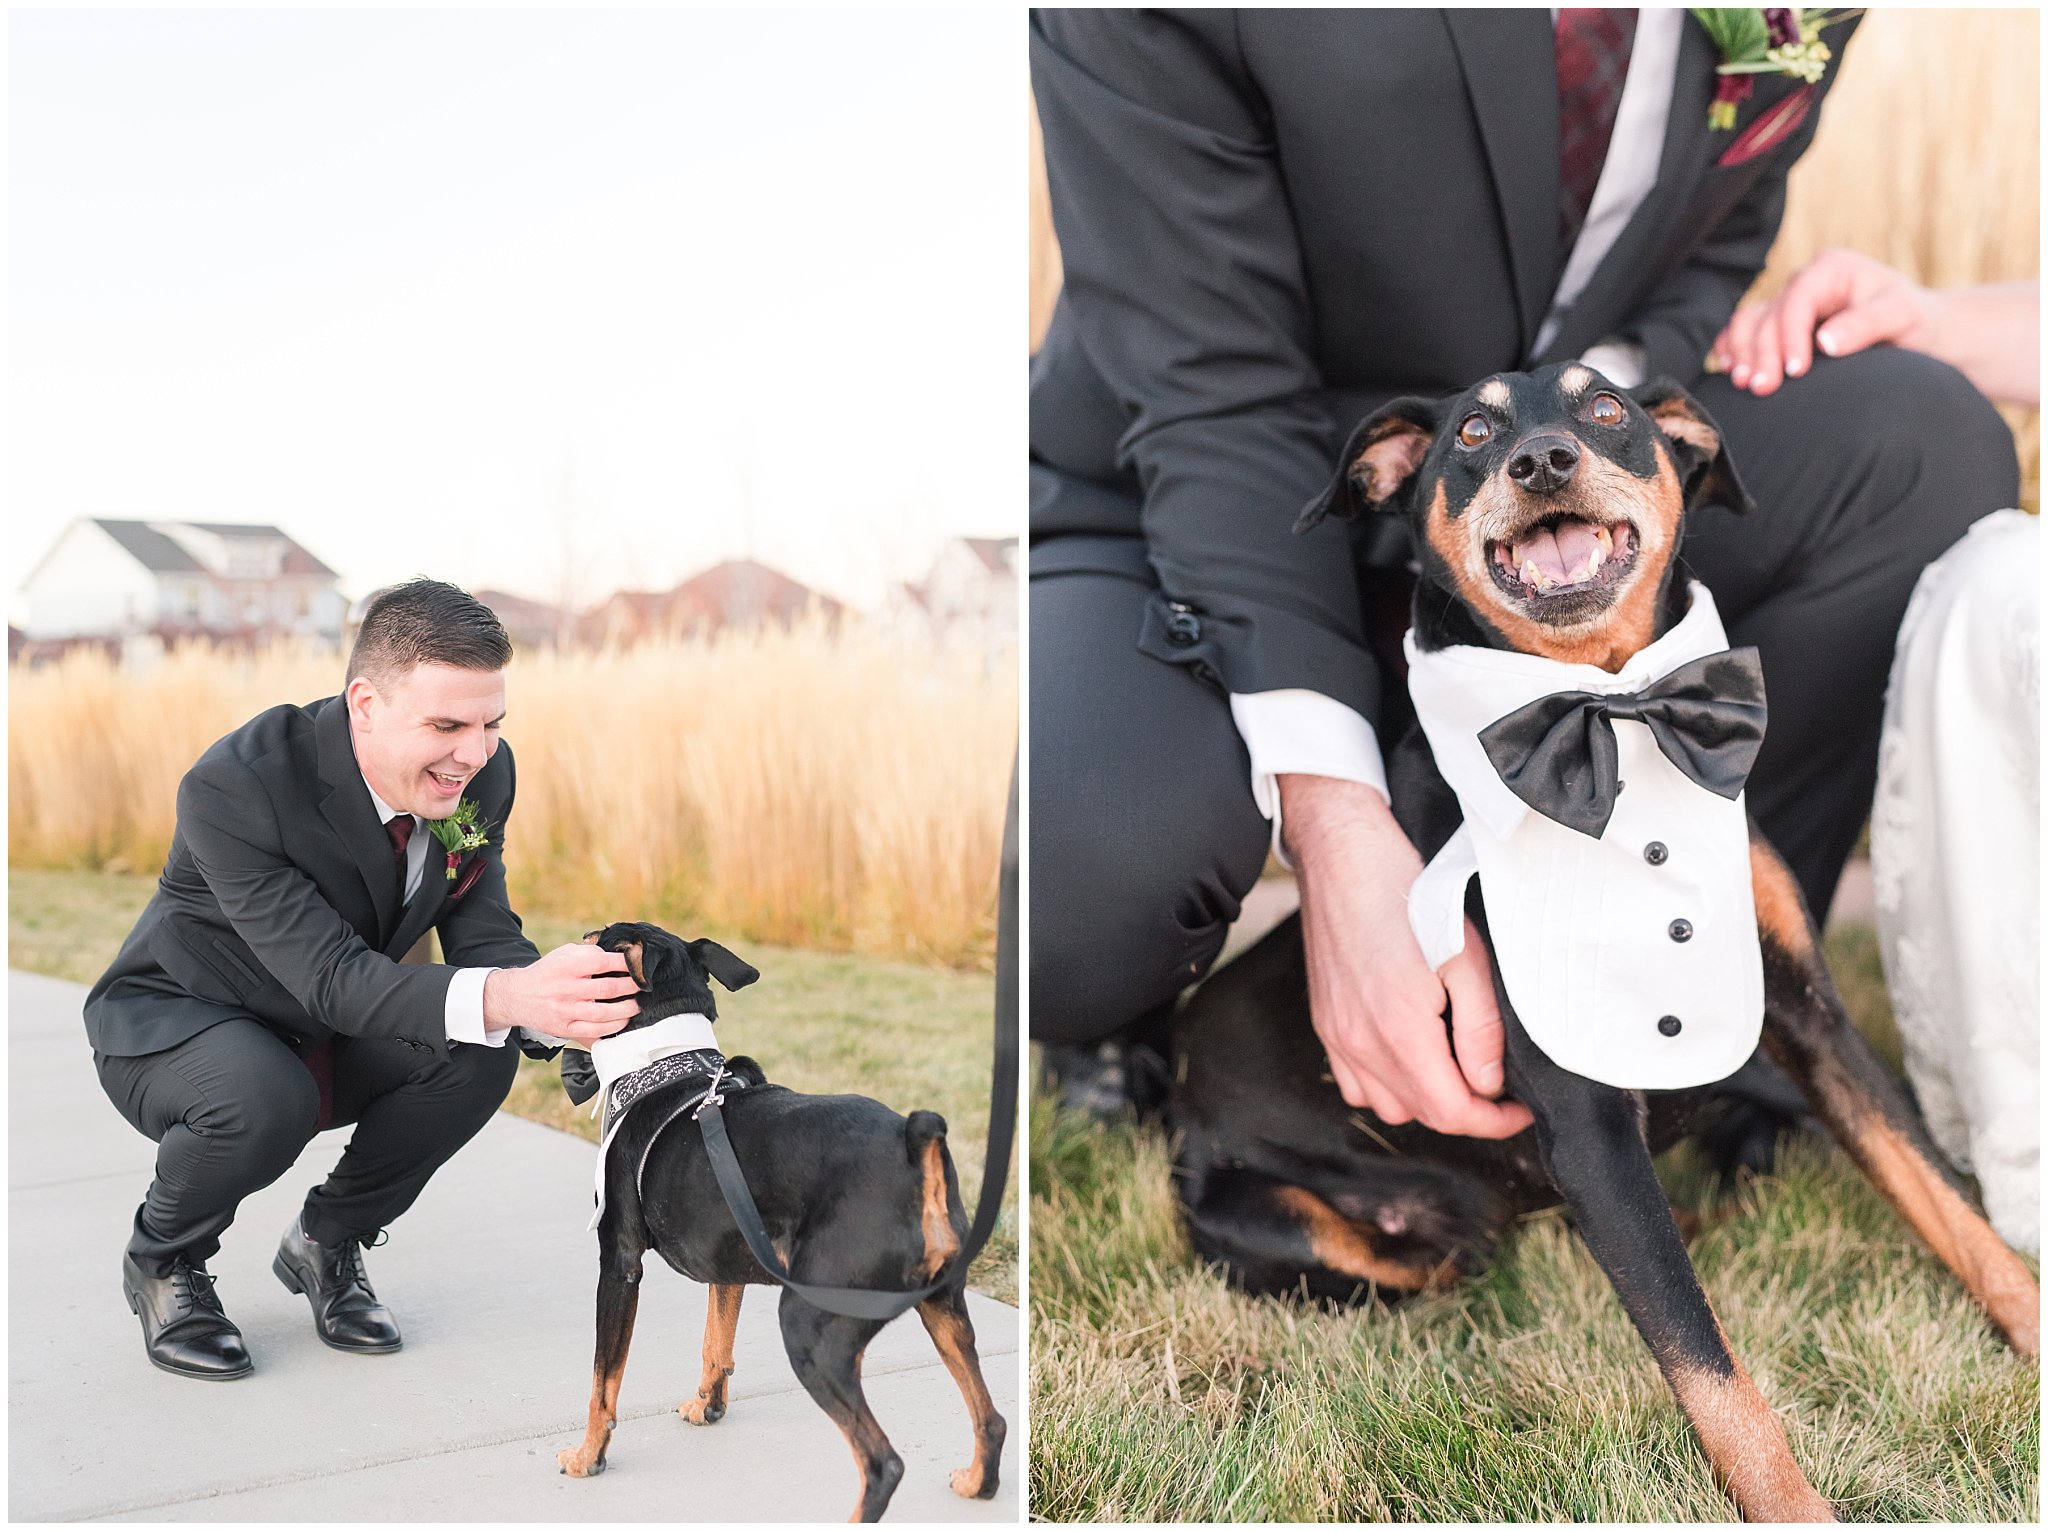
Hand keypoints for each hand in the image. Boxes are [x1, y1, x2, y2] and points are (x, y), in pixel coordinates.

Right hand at [483, 943, 638, 1042]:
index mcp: (566, 966)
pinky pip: (594, 1032)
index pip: (602, 962)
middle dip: (632, 986)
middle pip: (608, 988)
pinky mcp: (565, 1029)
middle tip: (645, 984)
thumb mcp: (564, 953)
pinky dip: (613, 1027)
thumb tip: (619, 954)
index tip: (640, 964)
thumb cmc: (548, 972)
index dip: (625, 963)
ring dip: (627, 1009)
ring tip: (638, 1004)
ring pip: (604, 1013)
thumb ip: (589, 951)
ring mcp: (565, 1011)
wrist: (517, 996)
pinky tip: (623, 1021)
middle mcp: (565, 989)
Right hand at [1280, 774, 1531, 1138]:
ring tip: (1455, 1067)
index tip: (1520, 1108)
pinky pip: (1355, 1084)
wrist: (1344, 855)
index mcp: (1399, 1030)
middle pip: (1422, 1114)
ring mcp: (1336, 1035)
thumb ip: (1480, 1029)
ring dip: (1426, 1101)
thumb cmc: (1408, 894)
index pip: (1452, 1112)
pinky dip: (1387, 1086)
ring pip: (1387, 1106)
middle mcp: (1360, 1042)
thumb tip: (1490, 1084)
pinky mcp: (1324, 1022)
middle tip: (1498, 1085)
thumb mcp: (1466, 955)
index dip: (1494, 1122)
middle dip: (1467, 1111)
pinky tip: (1409, 1055)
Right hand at [1711, 247, 1935, 395]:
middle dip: (1763, 352)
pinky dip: (1734, 349)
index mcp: (1832, 268)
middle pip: (1768, 314)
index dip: (1789, 335)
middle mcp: (1806, 280)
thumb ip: (1866, 324)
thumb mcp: (1903, 317)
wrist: (1920, 333)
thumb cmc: (1916, 322)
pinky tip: (1732, 371)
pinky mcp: (1781, 323)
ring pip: (1749, 322)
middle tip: (1763, 389)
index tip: (1796, 372)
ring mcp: (1790, 301)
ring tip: (1745, 384)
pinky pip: (1744, 331)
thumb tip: (1825, 342)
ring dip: (1743, 354)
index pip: (1797, 299)